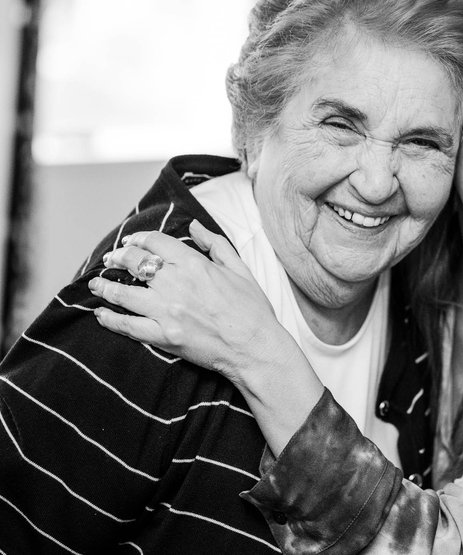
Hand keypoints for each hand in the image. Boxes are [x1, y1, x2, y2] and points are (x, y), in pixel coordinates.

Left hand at [89, 219, 282, 384]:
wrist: (256, 347)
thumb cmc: (252, 309)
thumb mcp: (240, 268)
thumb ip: (215, 244)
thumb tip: (195, 226)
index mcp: (194, 264)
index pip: (155, 243)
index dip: (138, 239)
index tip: (131, 241)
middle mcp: (175, 284)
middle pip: (134, 263)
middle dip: (118, 258)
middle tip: (110, 259)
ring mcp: (166, 311)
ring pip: (124, 294)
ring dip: (105, 287)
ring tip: (96, 284)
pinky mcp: (163, 336)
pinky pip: (128, 326)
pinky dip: (110, 319)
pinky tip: (101, 314)